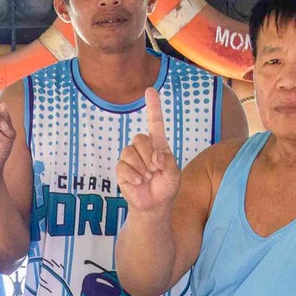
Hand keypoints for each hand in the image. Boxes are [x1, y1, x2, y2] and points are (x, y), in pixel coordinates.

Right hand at [116, 87, 179, 214]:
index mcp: (158, 145)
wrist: (155, 205)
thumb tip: (155, 156)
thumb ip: (168, 162)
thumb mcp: (174, 174)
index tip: (150, 90)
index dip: (153, 107)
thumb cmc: (166, 187)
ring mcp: (130, 158)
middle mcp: (143, 148)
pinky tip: (139, 183)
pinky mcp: (121, 170)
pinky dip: (133, 177)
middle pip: (140, 139)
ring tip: (147, 178)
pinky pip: (123, 167)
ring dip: (142, 168)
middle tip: (155, 170)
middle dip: (149, 156)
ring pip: (129, 152)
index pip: (155, 122)